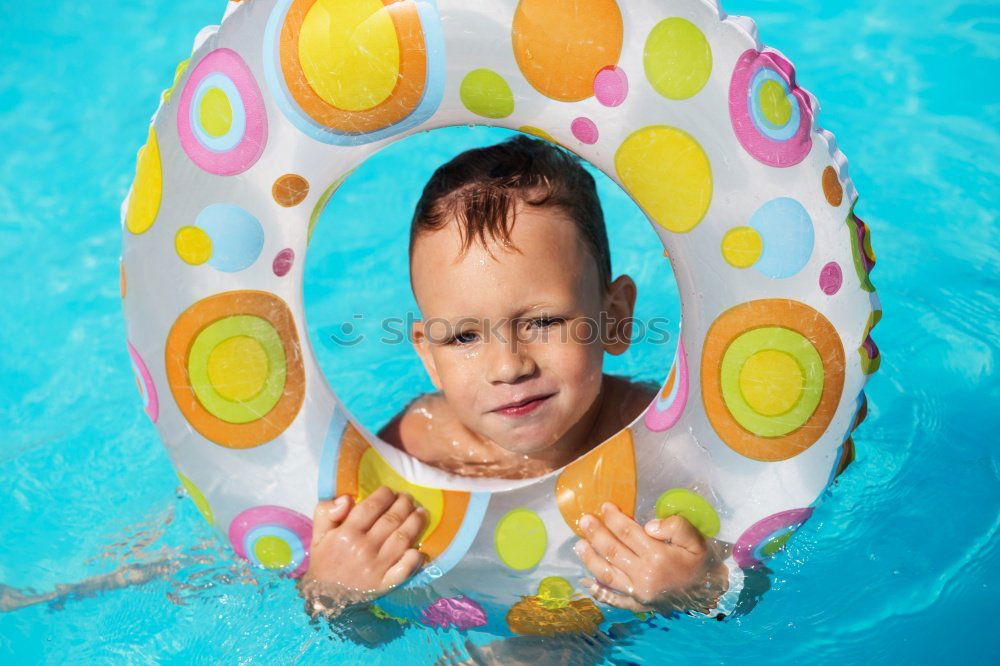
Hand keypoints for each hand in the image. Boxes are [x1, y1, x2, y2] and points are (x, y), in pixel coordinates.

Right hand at [298, 486, 425, 615]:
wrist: (325, 597)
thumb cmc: (324, 561)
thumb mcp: (318, 534)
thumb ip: (326, 512)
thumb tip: (347, 498)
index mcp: (346, 534)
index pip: (371, 507)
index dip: (385, 495)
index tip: (390, 491)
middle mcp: (364, 548)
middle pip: (391, 519)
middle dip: (404, 503)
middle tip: (408, 498)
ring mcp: (377, 566)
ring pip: (403, 538)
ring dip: (416, 522)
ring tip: (421, 512)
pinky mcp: (386, 583)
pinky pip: (406, 567)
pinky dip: (415, 556)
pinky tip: (419, 546)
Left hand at [574, 502, 726, 613]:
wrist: (710, 592)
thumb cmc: (700, 561)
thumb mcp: (696, 539)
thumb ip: (675, 527)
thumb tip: (648, 526)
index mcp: (658, 557)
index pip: (628, 533)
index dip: (613, 518)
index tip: (604, 506)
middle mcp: (645, 577)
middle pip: (613, 551)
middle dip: (596, 534)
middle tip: (584, 520)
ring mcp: (639, 594)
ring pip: (607, 574)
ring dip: (590, 558)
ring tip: (579, 544)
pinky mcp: (637, 605)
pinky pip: (613, 599)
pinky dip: (598, 592)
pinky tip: (586, 582)